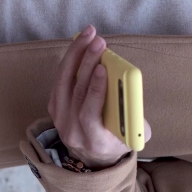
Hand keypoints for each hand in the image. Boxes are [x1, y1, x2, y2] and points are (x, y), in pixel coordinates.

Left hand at [48, 25, 151, 170]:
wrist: (94, 156)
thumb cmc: (119, 141)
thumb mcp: (135, 136)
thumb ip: (136, 119)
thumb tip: (132, 92)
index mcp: (95, 141)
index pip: (88, 114)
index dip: (95, 91)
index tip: (103, 69)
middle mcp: (72, 131)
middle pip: (76, 92)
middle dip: (88, 63)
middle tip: (99, 42)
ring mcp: (60, 119)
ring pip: (64, 82)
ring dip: (77, 55)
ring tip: (89, 35)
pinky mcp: (54, 107)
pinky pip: (60, 79)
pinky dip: (71, 59)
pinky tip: (81, 44)